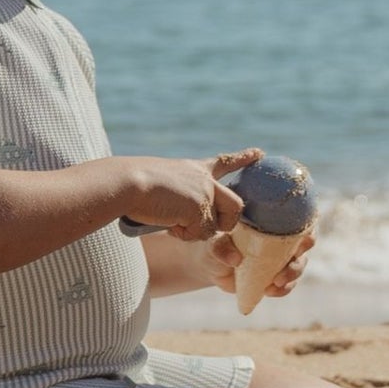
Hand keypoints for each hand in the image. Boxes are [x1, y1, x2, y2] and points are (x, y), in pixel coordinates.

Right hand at [121, 148, 262, 240]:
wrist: (129, 183)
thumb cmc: (136, 185)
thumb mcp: (164, 183)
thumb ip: (182, 196)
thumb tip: (186, 217)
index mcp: (195, 169)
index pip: (225, 163)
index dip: (243, 158)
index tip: (260, 153)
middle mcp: (205, 180)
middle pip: (236, 206)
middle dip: (227, 222)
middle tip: (204, 226)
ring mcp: (205, 193)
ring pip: (214, 226)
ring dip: (194, 230)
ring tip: (171, 219)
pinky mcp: (200, 208)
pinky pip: (199, 234)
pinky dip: (182, 234)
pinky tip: (168, 222)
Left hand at [207, 229, 316, 299]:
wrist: (210, 264)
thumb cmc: (214, 244)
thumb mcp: (214, 242)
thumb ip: (221, 246)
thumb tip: (236, 259)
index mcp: (272, 221)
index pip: (300, 220)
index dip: (308, 231)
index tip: (302, 243)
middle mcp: (281, 238)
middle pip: (305, 246)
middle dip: (299, 260)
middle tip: (284, 272)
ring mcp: (280, 258)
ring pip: (298, 266)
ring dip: (292, 276)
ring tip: (276, 284)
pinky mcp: (274, 276)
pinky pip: (287, 284)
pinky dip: (282, 290)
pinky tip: (270, 291)